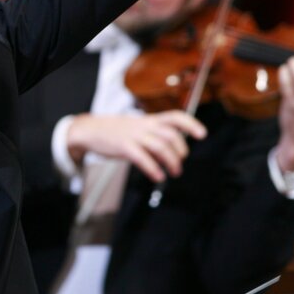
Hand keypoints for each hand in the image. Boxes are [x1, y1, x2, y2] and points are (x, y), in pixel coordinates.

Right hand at [67, 110, 206, 182]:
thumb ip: (155, 134)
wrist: (90, 130)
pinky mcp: (123, 146)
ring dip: (171, 162)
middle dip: (181, 150)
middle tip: (181, 162)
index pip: (174, 116)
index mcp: (149, 120)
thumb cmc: (116, 131)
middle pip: (170, 135)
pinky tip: (158, 176)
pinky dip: (153, 169)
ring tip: (173, 172)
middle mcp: (144, 125)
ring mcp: (133, 135)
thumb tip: (174, 150)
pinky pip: (142, 158)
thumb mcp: (137, 127)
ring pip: (160, 147)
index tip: (203, 134)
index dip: (191, 124)